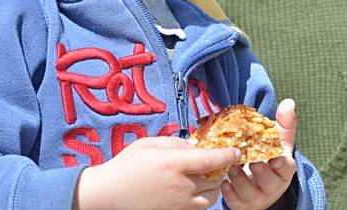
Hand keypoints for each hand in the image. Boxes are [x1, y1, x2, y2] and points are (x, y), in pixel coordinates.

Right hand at [75, 136, 240, 209]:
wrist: (109, 195)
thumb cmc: (127, 165)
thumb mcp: (149, 144)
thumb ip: (175, 143)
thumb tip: (196, 145)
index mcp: (173, 163)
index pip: (210, 159)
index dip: (227, 155)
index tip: (237, 151)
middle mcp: (180, 185)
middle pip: (215, 178)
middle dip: (222, 169)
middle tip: (220, 161)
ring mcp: (179, 203)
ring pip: (211, 196)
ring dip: (215, 185)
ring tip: (209, 175)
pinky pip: (200, 207)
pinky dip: (204, 197)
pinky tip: (196, 188)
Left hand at [221, 99, 296, 209]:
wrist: (257, 184)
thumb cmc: (268, 157)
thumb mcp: (278, 141)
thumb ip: (284, 123)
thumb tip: (289, 102)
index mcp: (284, 170)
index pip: (286, 167)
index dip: (280, 162)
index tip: (273, 155)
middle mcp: (273, 186)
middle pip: (269, 182)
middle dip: (258, 171)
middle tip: (248, 159)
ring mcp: (258, 198)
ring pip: (250, 194)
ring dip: (240, 180)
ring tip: (231, 167)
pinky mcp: (243, 206)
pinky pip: (235, 202)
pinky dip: (228, 192)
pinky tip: (223, 181)